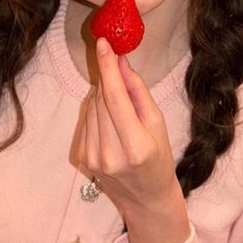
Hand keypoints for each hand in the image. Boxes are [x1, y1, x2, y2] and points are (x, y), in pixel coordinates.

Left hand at [79, 37, 190, 242]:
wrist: (146, 199)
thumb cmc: (159, 159)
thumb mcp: (158, 123)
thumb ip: (138, 92)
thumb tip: (121, 62)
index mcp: (135, 146)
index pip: (115, 98)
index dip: (107, 68)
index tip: (104, 43)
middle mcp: (110, 154)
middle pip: (101, 100)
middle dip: (107, 78)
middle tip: (116, 65)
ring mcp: (93, 158)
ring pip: (91, 107)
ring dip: (103, 95)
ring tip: (120, 104)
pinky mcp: (83, 159)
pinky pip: (87, 120)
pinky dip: (97, 111)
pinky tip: (110, 119)